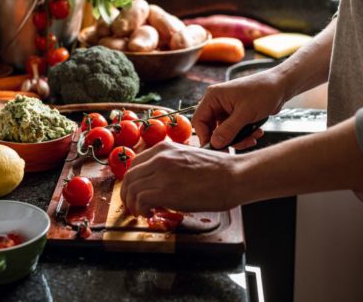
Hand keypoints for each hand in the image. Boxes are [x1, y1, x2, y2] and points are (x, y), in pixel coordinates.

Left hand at [120, 141, 239, 216]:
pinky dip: (141, 209)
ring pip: (131, 188)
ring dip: (133, 204)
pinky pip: (140, 200)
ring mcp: (162, 173)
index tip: (137, 191)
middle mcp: (160, 157)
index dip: (133, 180)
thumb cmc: (219, 169)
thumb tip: (161, 180)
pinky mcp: (166, 190)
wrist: (234, 176)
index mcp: (165, 148)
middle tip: (134, 205)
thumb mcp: (189, 157)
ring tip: (142, 212)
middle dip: (128, 194)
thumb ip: (171, 163)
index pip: (135, 163)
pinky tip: (150, 213)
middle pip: (129, 176)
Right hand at [193, 70, 285, 148]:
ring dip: (239, 138)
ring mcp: (227, 109)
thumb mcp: (245, 113)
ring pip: (225, 132)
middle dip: (226, 139)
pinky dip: (244, 135)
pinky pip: (235, 130)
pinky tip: (256, 132)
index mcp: (214, 96)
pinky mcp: (237, 114)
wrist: (281, 86)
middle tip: (236, 147)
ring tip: (252, 137)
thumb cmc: (263, 91)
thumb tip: (215, 143)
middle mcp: (218, 103)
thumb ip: (228, 130)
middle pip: (212, 128)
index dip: (205, 136)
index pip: (199, 120)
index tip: (215, 148)